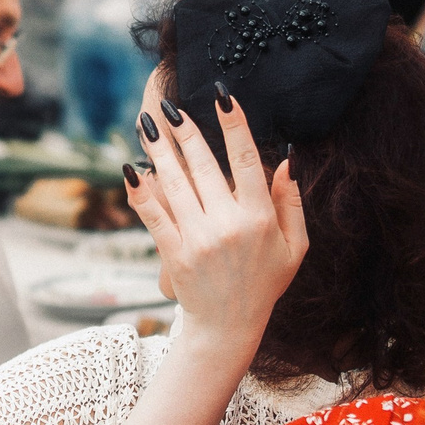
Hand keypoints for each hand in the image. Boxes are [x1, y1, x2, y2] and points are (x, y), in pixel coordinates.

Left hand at [124, 91, 305, 352]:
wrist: (228, 327)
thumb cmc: (264, 283)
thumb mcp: (294, 246)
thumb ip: (292, 203)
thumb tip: (287, 160)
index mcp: (260, 218)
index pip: (246, 161)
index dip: (235, 127)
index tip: (223, 97)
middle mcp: (227, 225)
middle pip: (203, 166)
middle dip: (185, 131)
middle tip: (170, 105)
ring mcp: (197, 239)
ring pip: (174, 184)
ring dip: (157, 151)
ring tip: (146, 124)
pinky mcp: (173, 254)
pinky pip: (153, 216)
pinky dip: (140, 193)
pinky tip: (129, 170)